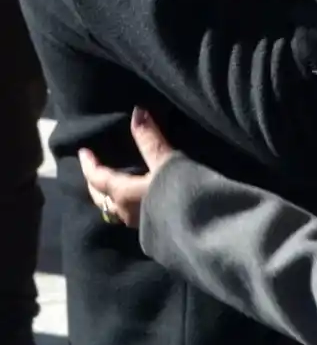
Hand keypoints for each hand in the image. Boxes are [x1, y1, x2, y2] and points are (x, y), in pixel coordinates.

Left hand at [78, 108, 176, 228]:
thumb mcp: (167, 162)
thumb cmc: (182, 193)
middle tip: (93, 171)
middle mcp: (125, 211)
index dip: (90, 164)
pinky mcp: (153, 233)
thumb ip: (151, 139)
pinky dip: (126, 206)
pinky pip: (130, 217)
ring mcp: (139, 225)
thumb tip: (137, 111)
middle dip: (95, 184)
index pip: (98, 178)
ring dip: (110, 198)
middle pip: (101, 198)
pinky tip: (138, 204)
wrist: (204, 230)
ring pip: (114, 210)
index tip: (83, 152)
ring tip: (114, 187)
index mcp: (123, 193)